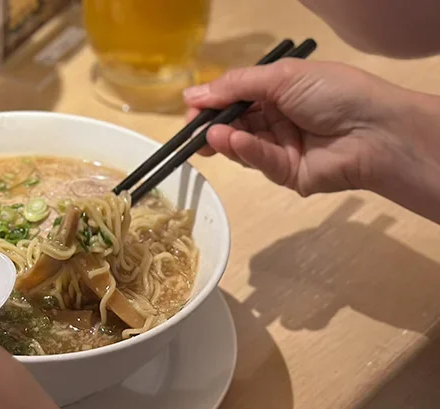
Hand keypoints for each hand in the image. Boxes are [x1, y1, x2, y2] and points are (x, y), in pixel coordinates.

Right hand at [183, 58, 439, 221]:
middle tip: (192, 129)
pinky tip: (234, 142)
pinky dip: (245, 151)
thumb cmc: (333, 93)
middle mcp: (277, 120)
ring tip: (212, 135)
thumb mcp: (281, 77)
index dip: (212, 103)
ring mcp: (281, 148)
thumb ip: (235, 86)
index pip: (235, 98)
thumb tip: (190, 93)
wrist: (376, 131)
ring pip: (241, 146)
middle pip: (234, 124)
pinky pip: (259, 162)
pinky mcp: (286, 174)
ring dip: (225, 139)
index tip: (190, 109)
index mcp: (278, 92)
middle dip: (211, 126)